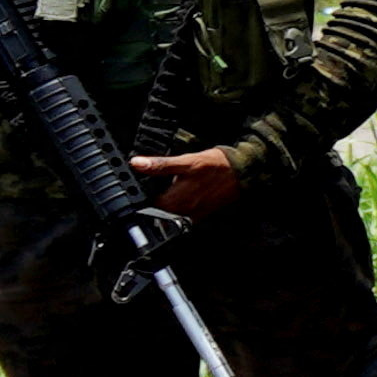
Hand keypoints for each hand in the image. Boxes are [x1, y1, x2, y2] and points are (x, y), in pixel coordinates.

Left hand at [130, 145, 250, 221]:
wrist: (242, 173)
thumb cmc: (215, 166)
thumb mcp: (186, 161)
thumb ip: (160, 165)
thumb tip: (136, 163)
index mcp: (173, 201)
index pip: (145, 205)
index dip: (138, 196)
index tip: (134, 187)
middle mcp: (180, 212)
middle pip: (155, 212)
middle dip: (149, 201)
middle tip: (148, 187)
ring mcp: (190, 215)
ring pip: (167, 215)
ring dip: (162, 206)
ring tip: (167, 191)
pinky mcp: (199, 215)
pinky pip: (181, 215)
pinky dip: (176, 208)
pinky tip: (180, 197)